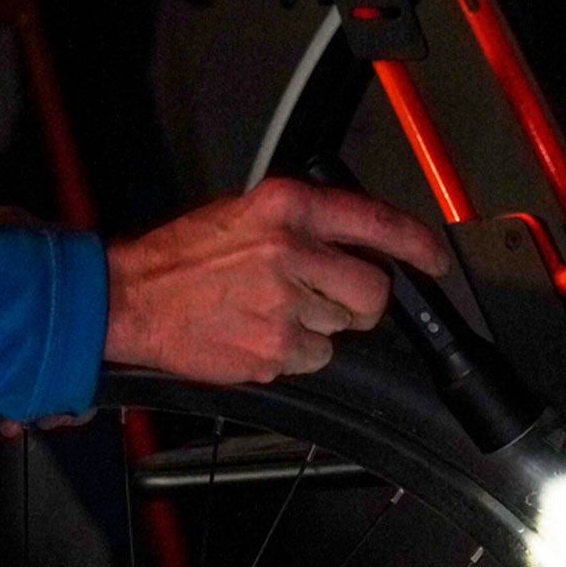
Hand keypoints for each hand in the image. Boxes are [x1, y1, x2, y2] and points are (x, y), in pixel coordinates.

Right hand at [103, 178, 449, 383]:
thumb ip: (305, 222)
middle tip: (329, 299)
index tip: (433, 261)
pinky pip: (315, 359)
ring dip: (319, 327)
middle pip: (373, 290)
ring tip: (271, 311)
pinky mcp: (274, 349)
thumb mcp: (246, 211)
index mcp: (287, 207)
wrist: (131, 297)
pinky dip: (295, 354)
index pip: (377, 221)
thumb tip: (360, 242)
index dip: (417, 245)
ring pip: (343, 329)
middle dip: (361, 302)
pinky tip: (259, 334)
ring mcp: (284, 304)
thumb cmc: (183, 257)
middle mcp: (291, 250)